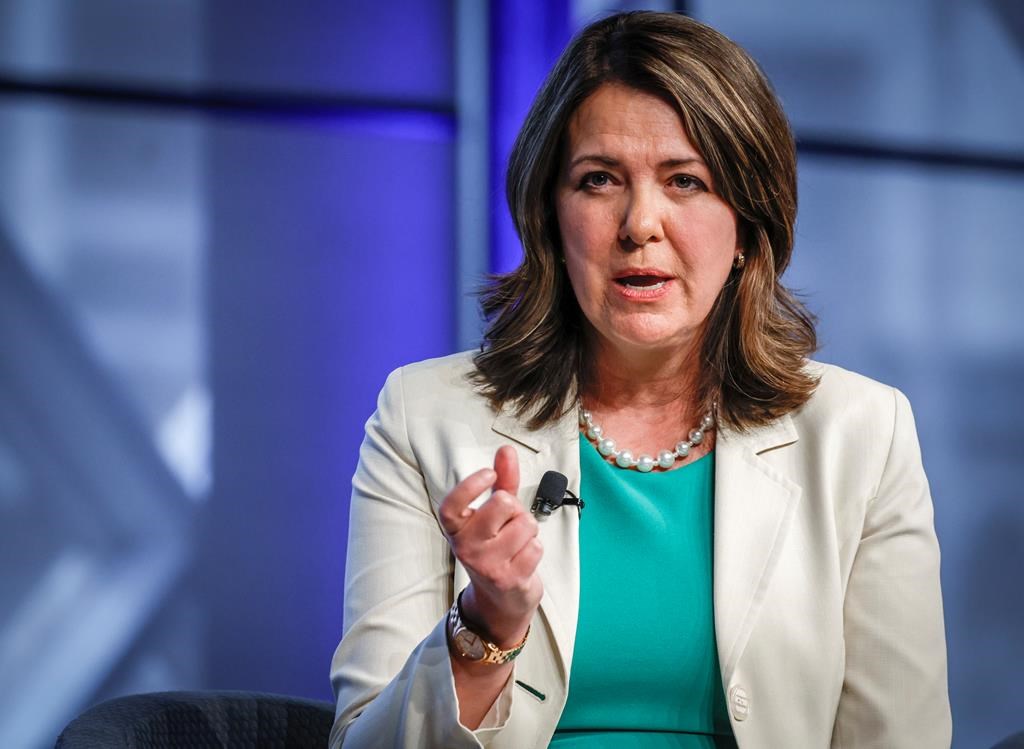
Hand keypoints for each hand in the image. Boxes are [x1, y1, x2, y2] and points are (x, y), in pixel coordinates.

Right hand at [438, 445, 543, 646]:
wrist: (501, 597)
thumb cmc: (497, 545)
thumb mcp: (495, 512)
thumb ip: (502, 481)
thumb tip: (506, 450)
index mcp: (456, 528)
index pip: (452, 505)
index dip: (471, 485)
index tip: (489, 474)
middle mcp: (466, 547)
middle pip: (503, 503)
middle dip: (516, 508)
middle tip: (509, 523)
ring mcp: (486, 565)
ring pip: (526, 523)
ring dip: (529, 530)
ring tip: (517, 543)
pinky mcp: (509, 579)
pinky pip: (536, 546)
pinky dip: (536, 548)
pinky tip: (523, 558)